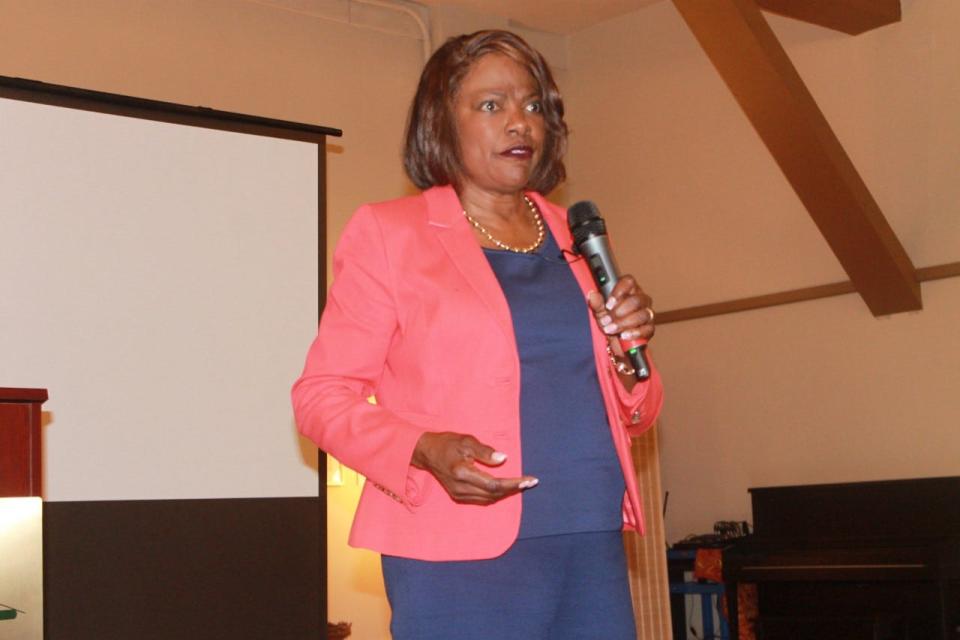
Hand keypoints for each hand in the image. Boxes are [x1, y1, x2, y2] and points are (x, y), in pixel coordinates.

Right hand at [411, 432, 537, 504]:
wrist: (427, 453)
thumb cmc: (447, 443)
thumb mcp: (466, 440)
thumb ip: (485, 451)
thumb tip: (503, 459)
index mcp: (462, 473)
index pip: (494, 484)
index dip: (513, 484)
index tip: (530, 480)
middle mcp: (460, 488)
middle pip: (493, 494)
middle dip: (513, 489)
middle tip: (529, 481)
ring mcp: (458, 494)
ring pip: (489, 499)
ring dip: (506, 493)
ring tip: (520, 484)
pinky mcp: (458, 496)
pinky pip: (482, 499)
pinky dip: (495, 495)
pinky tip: (504, 487)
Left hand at [586, 275, 654, 343]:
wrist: (614, 341)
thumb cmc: (609, 321)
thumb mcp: (600, 312)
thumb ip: (597, 304)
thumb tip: (593, 295)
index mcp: (629, 290)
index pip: (629, 282)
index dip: (618, 292)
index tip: (608, 305)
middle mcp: (641, 299)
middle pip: (636, 300)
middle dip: (619, 312)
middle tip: (606, 320)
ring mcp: (647, 313)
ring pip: (642, 314)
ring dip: (624, 323)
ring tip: (611, 329)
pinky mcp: (650, 328)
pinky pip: (647, 329)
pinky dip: (634, 333)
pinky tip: (624, 335)